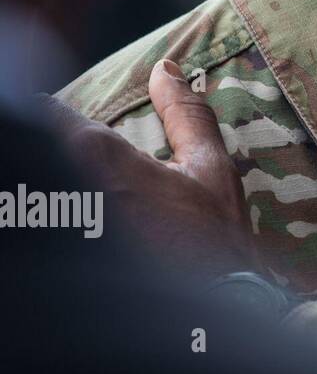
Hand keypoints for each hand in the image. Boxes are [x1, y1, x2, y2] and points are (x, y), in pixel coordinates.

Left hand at [42, 59, 259, 278]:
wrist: (219, 305)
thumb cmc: (215, 236)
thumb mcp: (210, 167)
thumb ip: (185, 113)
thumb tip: (165, 68)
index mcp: (104, 159)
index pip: (50, 116)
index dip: (55, 114)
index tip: (64, 118)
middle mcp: (74, 190)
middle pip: (41, 154)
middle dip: (56, 152)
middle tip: (79, 160)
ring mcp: (69, 226)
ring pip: (45, 186)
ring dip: (62, 183)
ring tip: (88, 196)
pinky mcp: (71, 257)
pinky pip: (53, 222)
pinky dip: (66, 214)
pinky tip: (92, 227)